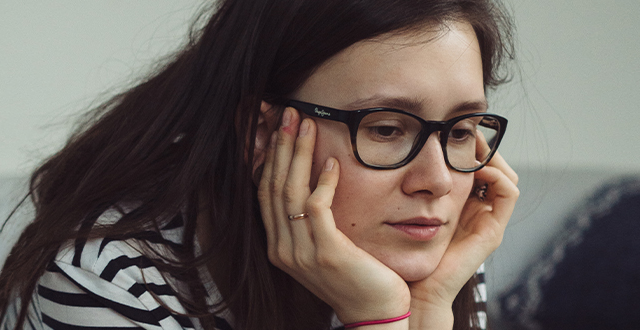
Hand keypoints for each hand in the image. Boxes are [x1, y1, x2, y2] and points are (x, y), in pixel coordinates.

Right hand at [257, 107, 410, 324]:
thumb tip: (315, 180)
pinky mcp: (326, 252)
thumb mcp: (327, 245)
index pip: (266, 192)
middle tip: (289, 112)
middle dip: (281, 145)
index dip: (269, 156)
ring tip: (306, 123)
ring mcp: (301, 252)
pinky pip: (317, 208)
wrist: (374, 315)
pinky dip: (322, 182)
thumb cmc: (357, 277)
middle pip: (274, 185)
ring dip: (298, 153)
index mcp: (279, 245)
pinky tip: (330, 162)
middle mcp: (283, 248)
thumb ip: (314, 218)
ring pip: (290, 191)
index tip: (277, 126)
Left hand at [409, 149, 518, 324]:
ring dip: (494, 157)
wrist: (415, 287)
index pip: (478, 167)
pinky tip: (479, 168)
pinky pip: (508, 194)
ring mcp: (488, 221)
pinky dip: (498, 176)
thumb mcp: (404, 206)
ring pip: (506, 177)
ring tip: (474, 146)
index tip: (456, 130)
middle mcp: (478, 211)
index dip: (472, 147)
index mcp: (461, 205)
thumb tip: (401, 150)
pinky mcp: (492, 231)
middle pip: (496, 169)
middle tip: (468, 132)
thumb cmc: (403, 249)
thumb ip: (406, 185)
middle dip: (485, 148)